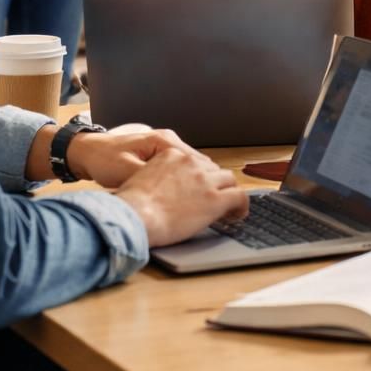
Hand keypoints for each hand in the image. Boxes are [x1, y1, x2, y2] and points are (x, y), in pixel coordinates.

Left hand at [67, 126, 196, 188]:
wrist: (87, 153)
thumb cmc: (103, 160)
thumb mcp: (126, 171)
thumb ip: (151, 177)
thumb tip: (173, 188)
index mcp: (163, 140)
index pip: (195, 160)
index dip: (202, 179)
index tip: (205, 196)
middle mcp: (168, 140)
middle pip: (196, 162)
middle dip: (198, 180)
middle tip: (198, 202)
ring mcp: (165, 146)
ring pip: (189, 165)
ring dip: (190, 181)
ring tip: (190, 200)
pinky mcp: (159, 154)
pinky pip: (178, 167)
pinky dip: (181, 179)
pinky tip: (178, 194)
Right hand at [115, 149, 248, 247]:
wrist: (133, 216)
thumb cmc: (129, 205)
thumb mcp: (138, 179)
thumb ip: (154, 177)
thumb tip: (157, 191)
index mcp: (171, 155)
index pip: (194, 163)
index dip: (199, 177)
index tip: (199, 188)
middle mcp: (190, 163)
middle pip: (213, 170)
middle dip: (215, 184)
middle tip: (215, 198)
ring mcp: (205, 180)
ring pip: (228, 180)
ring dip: (228, 193)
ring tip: (229, 208)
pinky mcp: (215, 198)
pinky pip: (239, 197)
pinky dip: (241, 205)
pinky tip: (237, 215)